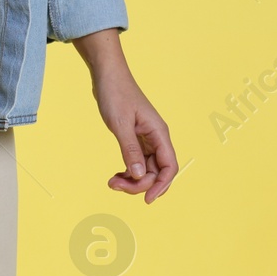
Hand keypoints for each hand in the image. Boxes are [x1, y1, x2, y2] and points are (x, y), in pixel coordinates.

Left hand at [73, 29, 177, 203]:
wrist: (107, 76)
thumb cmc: (115, 94)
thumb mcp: (120, 124)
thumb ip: (130, 150)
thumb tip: (138, 175)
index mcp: (159, 133)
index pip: (169, 167)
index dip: (161, 185)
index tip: (146, 200)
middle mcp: (156, 138)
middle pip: (156, 172)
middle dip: (139, 184)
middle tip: (115, 185)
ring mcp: (146, 139)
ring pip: (145, 169)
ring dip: (131, 180)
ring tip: (111, 182)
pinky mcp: (135, 139)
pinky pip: (136, 162)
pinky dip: (127, 171)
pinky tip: (115, 175)